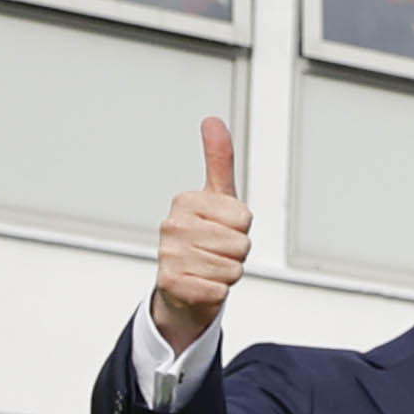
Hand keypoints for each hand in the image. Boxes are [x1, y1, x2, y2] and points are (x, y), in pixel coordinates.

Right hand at [154, 116, 249, 339]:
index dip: (242, 229)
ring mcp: (169, 254)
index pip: (244, 218)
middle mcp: (173, 225)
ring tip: (208, 268)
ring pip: (232, 268)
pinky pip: (219, 291)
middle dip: (236, 253)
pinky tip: (200, 285)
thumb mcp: (217, 197)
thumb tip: (213, 120)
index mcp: (186, 201)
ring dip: (227, 274)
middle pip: (240, 244)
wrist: (183, 287)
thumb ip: (219, 160)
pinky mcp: (171, 284)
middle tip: (216, 252)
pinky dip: (216, 293)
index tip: (223, 229)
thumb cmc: (205, 239)